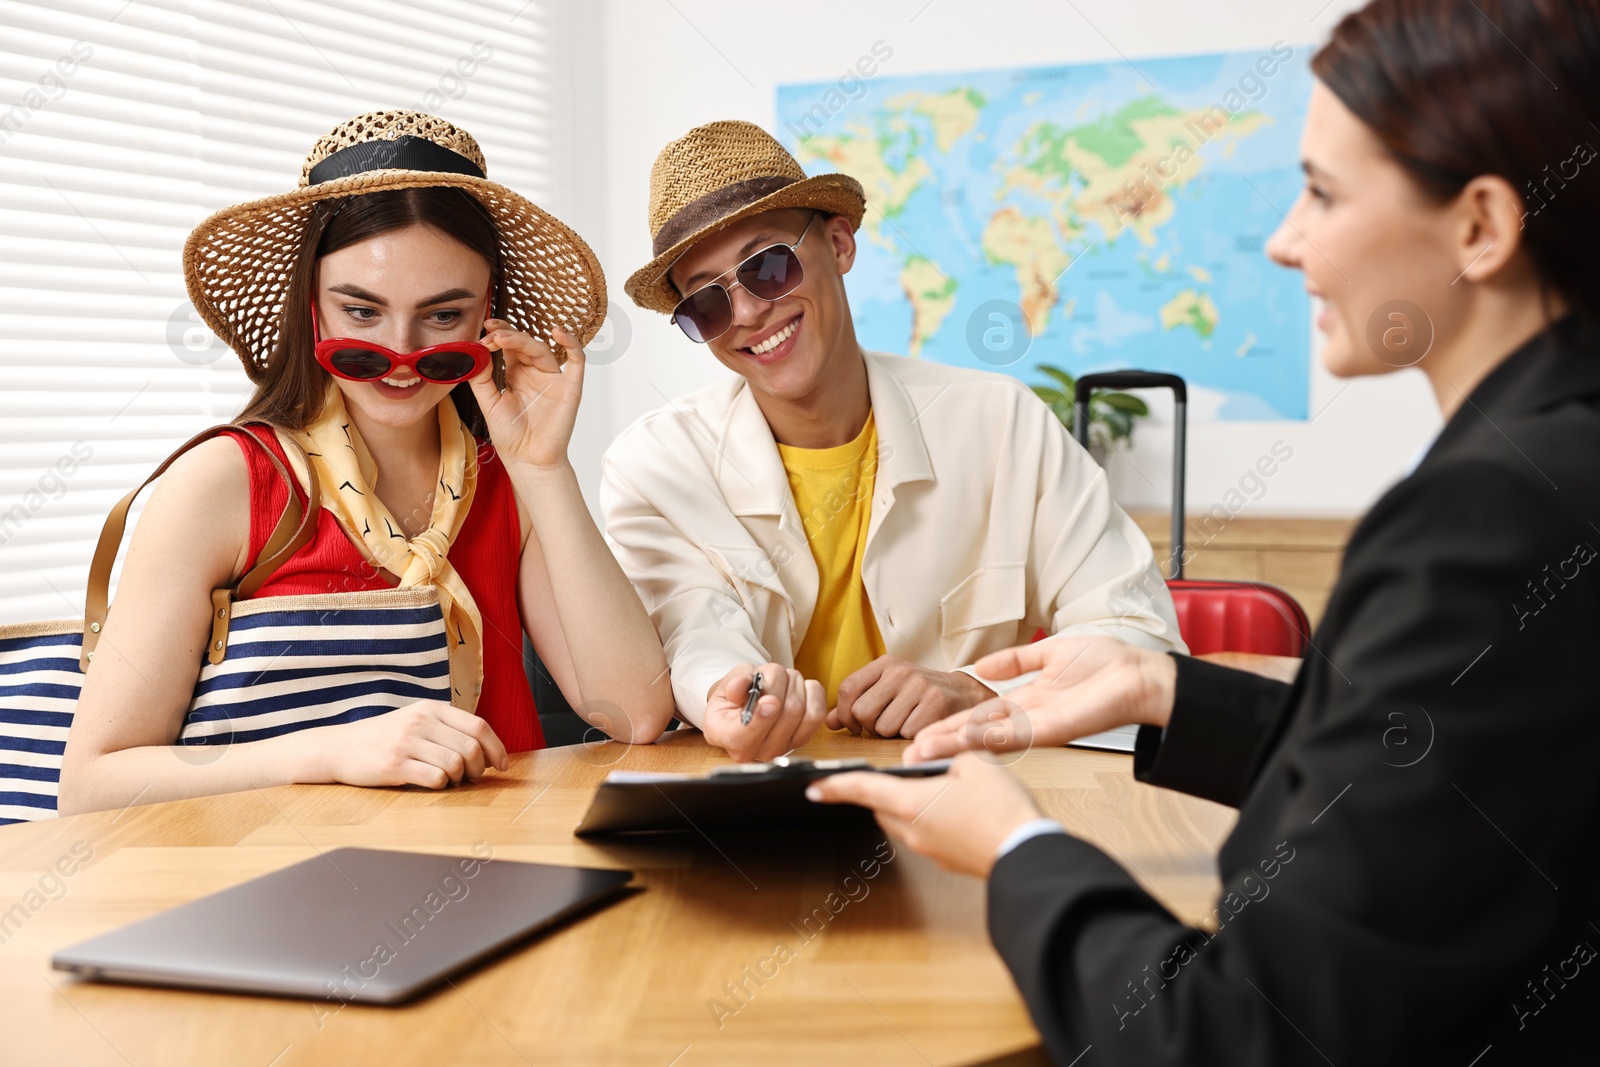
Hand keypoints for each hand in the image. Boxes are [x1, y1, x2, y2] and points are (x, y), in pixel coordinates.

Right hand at [325, 700, 508, 788]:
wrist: (340, 748)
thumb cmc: (386, 738)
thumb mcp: (417, 721)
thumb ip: (448, 729)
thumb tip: (487, 750)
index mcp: (431, 709)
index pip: (479, 726)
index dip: (497, 748)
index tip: (502, 765)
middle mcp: (421, 722)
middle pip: (471, 747)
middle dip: (479, 768)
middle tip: (472, 777)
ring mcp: (407, 742)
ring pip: (456, 763)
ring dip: (460, 778)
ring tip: (450, 780)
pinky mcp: (394, 764)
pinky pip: (435, 778)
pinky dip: (441, 785)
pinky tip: (432, 782)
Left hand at [470, 321, 584, 470]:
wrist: (528, 461)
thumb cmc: (511, 437)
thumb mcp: (489, 403)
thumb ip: (481, 379)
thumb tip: (477, 352)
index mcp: (516, 375)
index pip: (508, 347)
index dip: (497, 335)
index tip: (483, 330)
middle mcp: (536, 373)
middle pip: (524, 344)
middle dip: (507, 334)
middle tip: (491, 330)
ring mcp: (553, 379)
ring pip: (542, 349)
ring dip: (523, 339)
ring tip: (504, 337)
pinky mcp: (570, 388)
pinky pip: (577, 361)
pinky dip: (571, 344)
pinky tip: (558, 333)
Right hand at [704, 664, 825, 762]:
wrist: (747, 705)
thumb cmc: (735, 696)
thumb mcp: (726, 684)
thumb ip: (733, 684)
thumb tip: (738, 688)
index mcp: (726, 737)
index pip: (743, 737)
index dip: (761, 718)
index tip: (769, 699)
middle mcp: (753, 750)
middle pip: (783, 714)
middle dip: (778, 683)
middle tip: (769, 674)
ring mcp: (779, 748)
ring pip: (799, 710)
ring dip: (793, 684)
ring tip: (780, 679)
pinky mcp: (801, 740)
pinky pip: (816, 714)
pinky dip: (812, 693)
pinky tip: (799, 688)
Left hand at [807, 753, 1042, 877]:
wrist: (1026, 853)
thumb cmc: (1001, 808)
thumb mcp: (973, 761)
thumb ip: (942, 752)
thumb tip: (922, 758)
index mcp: (910, 804)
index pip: (862, 790)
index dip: (835, 787)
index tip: (813, 788)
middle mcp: (912, 830)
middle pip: (883, 805)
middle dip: (886, 789)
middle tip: (911, 771)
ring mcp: (929, 848)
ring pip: (905, 819)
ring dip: (911, 802)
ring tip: (943, 785)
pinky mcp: (947, 858)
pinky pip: (927, 832)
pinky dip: (931, 817)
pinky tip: (959, 807)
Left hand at [827, 656, 994, 737]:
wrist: (963, 693)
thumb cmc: (917, 695)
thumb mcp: (886, 690)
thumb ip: (856, 704)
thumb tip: (828, 722)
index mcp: (885, 664)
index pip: (848, 689)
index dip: (844, 713)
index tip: (853, 725)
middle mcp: (901, 671)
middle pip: (862, 712)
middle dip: (869, 727)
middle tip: (883, 725)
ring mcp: (919, 686)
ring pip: (883, 727)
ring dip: (890, 733)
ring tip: (904, 723)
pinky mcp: (935, 703)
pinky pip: (906, 733)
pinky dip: (910, 736)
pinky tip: (919, 726)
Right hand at [903, 636, 1176, 763]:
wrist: (1138, 674)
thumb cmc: (1105, 663)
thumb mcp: (1049, 653)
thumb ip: (1015, 660)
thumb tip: (981, 666)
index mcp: (1025, 701)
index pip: (978, 717)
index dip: (950, 725)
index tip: (921, 735)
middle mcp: (1027, 719)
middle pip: (976, 734)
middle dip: (943, 743)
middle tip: (911, 756)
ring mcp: (1038, 727)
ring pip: (988, 738)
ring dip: (956, 745)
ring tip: (926, 752)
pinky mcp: (1053, 729)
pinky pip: (1015, 733)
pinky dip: (989, 736)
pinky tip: (965, 740)